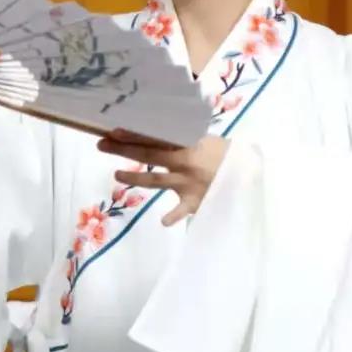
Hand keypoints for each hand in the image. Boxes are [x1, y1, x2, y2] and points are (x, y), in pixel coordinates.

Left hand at [96, 129, 229, 226]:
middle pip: (148, 156)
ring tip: (116, 175)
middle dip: (123, 150)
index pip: (155, 138)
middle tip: (102, 144)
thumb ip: (183, 139)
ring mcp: (188, 183)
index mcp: (187, 145)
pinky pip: (181, 211)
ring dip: (135, 179)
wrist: (249, 171)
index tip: (113, 130)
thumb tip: (158, 132)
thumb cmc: (225, 154)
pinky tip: (162, 221)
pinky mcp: (196, 201)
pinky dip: (172, 216)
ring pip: (156, 181)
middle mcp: (184, 163)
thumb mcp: (205, 139)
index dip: (133, 134)